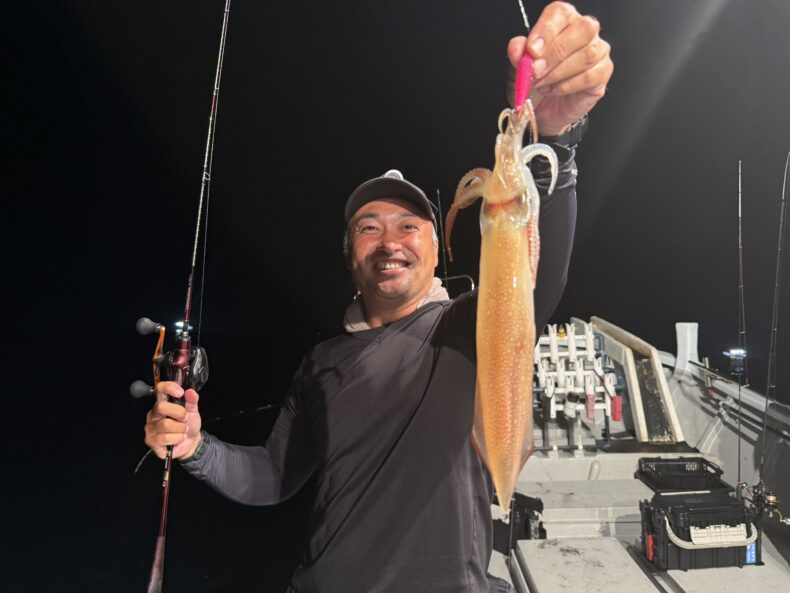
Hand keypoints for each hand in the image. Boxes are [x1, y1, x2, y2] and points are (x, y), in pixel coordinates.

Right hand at [144, 381, 202, 459]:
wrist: (190, 442)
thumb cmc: (189, 425)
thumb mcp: (193, 411)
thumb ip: (192, 401)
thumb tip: (190, 391)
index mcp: (163, 403)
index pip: (160, 389)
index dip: (169, 388)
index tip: (180, 392)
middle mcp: (154, 414)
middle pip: (161, 407)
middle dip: (179, 413)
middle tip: (186, 419)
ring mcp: (151, 427)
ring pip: (165, 424)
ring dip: (180, 429)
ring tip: (183, 431)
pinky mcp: (150, 440)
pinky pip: (165, 438)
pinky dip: (177, 438)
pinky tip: (178, 438)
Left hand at [508, 1, 612, 135]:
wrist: (542, 109)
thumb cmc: (534, 83)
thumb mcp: (519, 68)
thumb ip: (518, 53)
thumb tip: (518, 46)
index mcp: (563, 21)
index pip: (560, 13)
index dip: (546, 30)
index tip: (531, 50)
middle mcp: (584, 32)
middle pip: (582, 29)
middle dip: (555, 53)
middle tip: (536, 71)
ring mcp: (598, 51)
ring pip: (587, 55)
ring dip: (558, 73)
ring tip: (541, 84)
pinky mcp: (602, 73)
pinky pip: (590, 76)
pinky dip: (567, 86)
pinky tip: (554, 90)